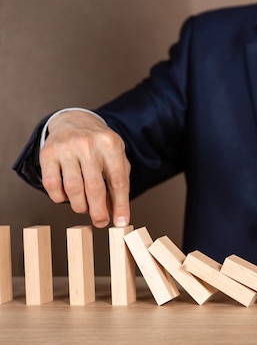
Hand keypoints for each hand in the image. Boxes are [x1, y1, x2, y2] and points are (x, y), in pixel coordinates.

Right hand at [39, 110, 130, 227]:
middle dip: (98, 211)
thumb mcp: (116, 157)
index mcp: (110, 144)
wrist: (74, 121)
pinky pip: (52, 185)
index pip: (118, 181)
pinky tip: (66, 197)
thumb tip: (116, 213)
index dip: (121, 205)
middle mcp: (88, 144)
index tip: (121, 223)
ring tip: (84, 207)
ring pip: (73, 188)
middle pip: (94, 187)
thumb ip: (119, 183)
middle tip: (100, 222)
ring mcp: (66, 147)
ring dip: (80, 206)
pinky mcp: (47, 153)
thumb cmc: (99, 145)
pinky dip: (60, 197)